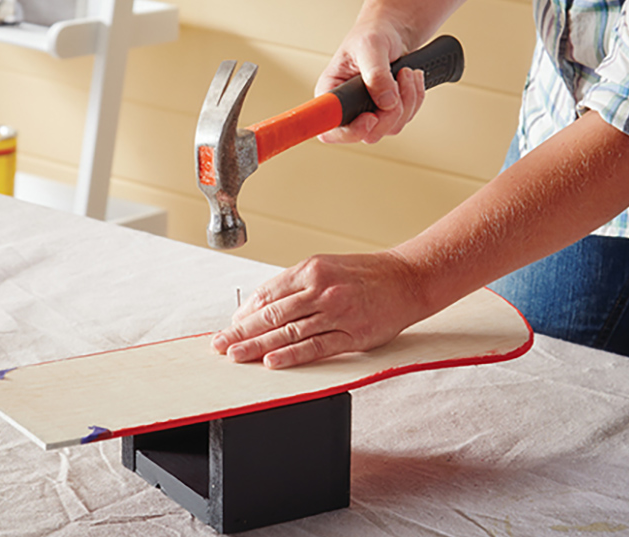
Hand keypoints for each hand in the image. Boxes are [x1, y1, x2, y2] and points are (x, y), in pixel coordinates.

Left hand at [211, 251, 429, 368]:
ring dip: (258, 346)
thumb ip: (295, 286)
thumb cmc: (366, 275)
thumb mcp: (327, 267)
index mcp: (311, 270)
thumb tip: (262, 306)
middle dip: (242, 332)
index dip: (244, 314)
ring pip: (289, 332)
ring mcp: (337, 312)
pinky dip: (292, 355)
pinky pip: (316, 347)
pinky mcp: (353, 334)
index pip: (267, 294)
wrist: (408, 278)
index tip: (229, 327)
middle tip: (220, 345)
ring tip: (237, 357)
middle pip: (272, 314)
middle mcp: (321, 289)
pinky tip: (273, 362)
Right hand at [314, 24, 426, 144]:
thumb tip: (386, 102)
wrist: (390, 34)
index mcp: (331, 93)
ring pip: (391, 128)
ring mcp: (368, 114)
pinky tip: (411, 79)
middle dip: (391, 111)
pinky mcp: (387, 114)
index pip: (330, 129)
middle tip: (400, 80)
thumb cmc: (371, 35)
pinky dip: (415, 98)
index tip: (370, 117)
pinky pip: (405, 118)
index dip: (350, 131)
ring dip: (408, 100)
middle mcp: (347, 109)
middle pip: (368, 134)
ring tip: (407, 73)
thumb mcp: (371, 46)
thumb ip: (376, 73)